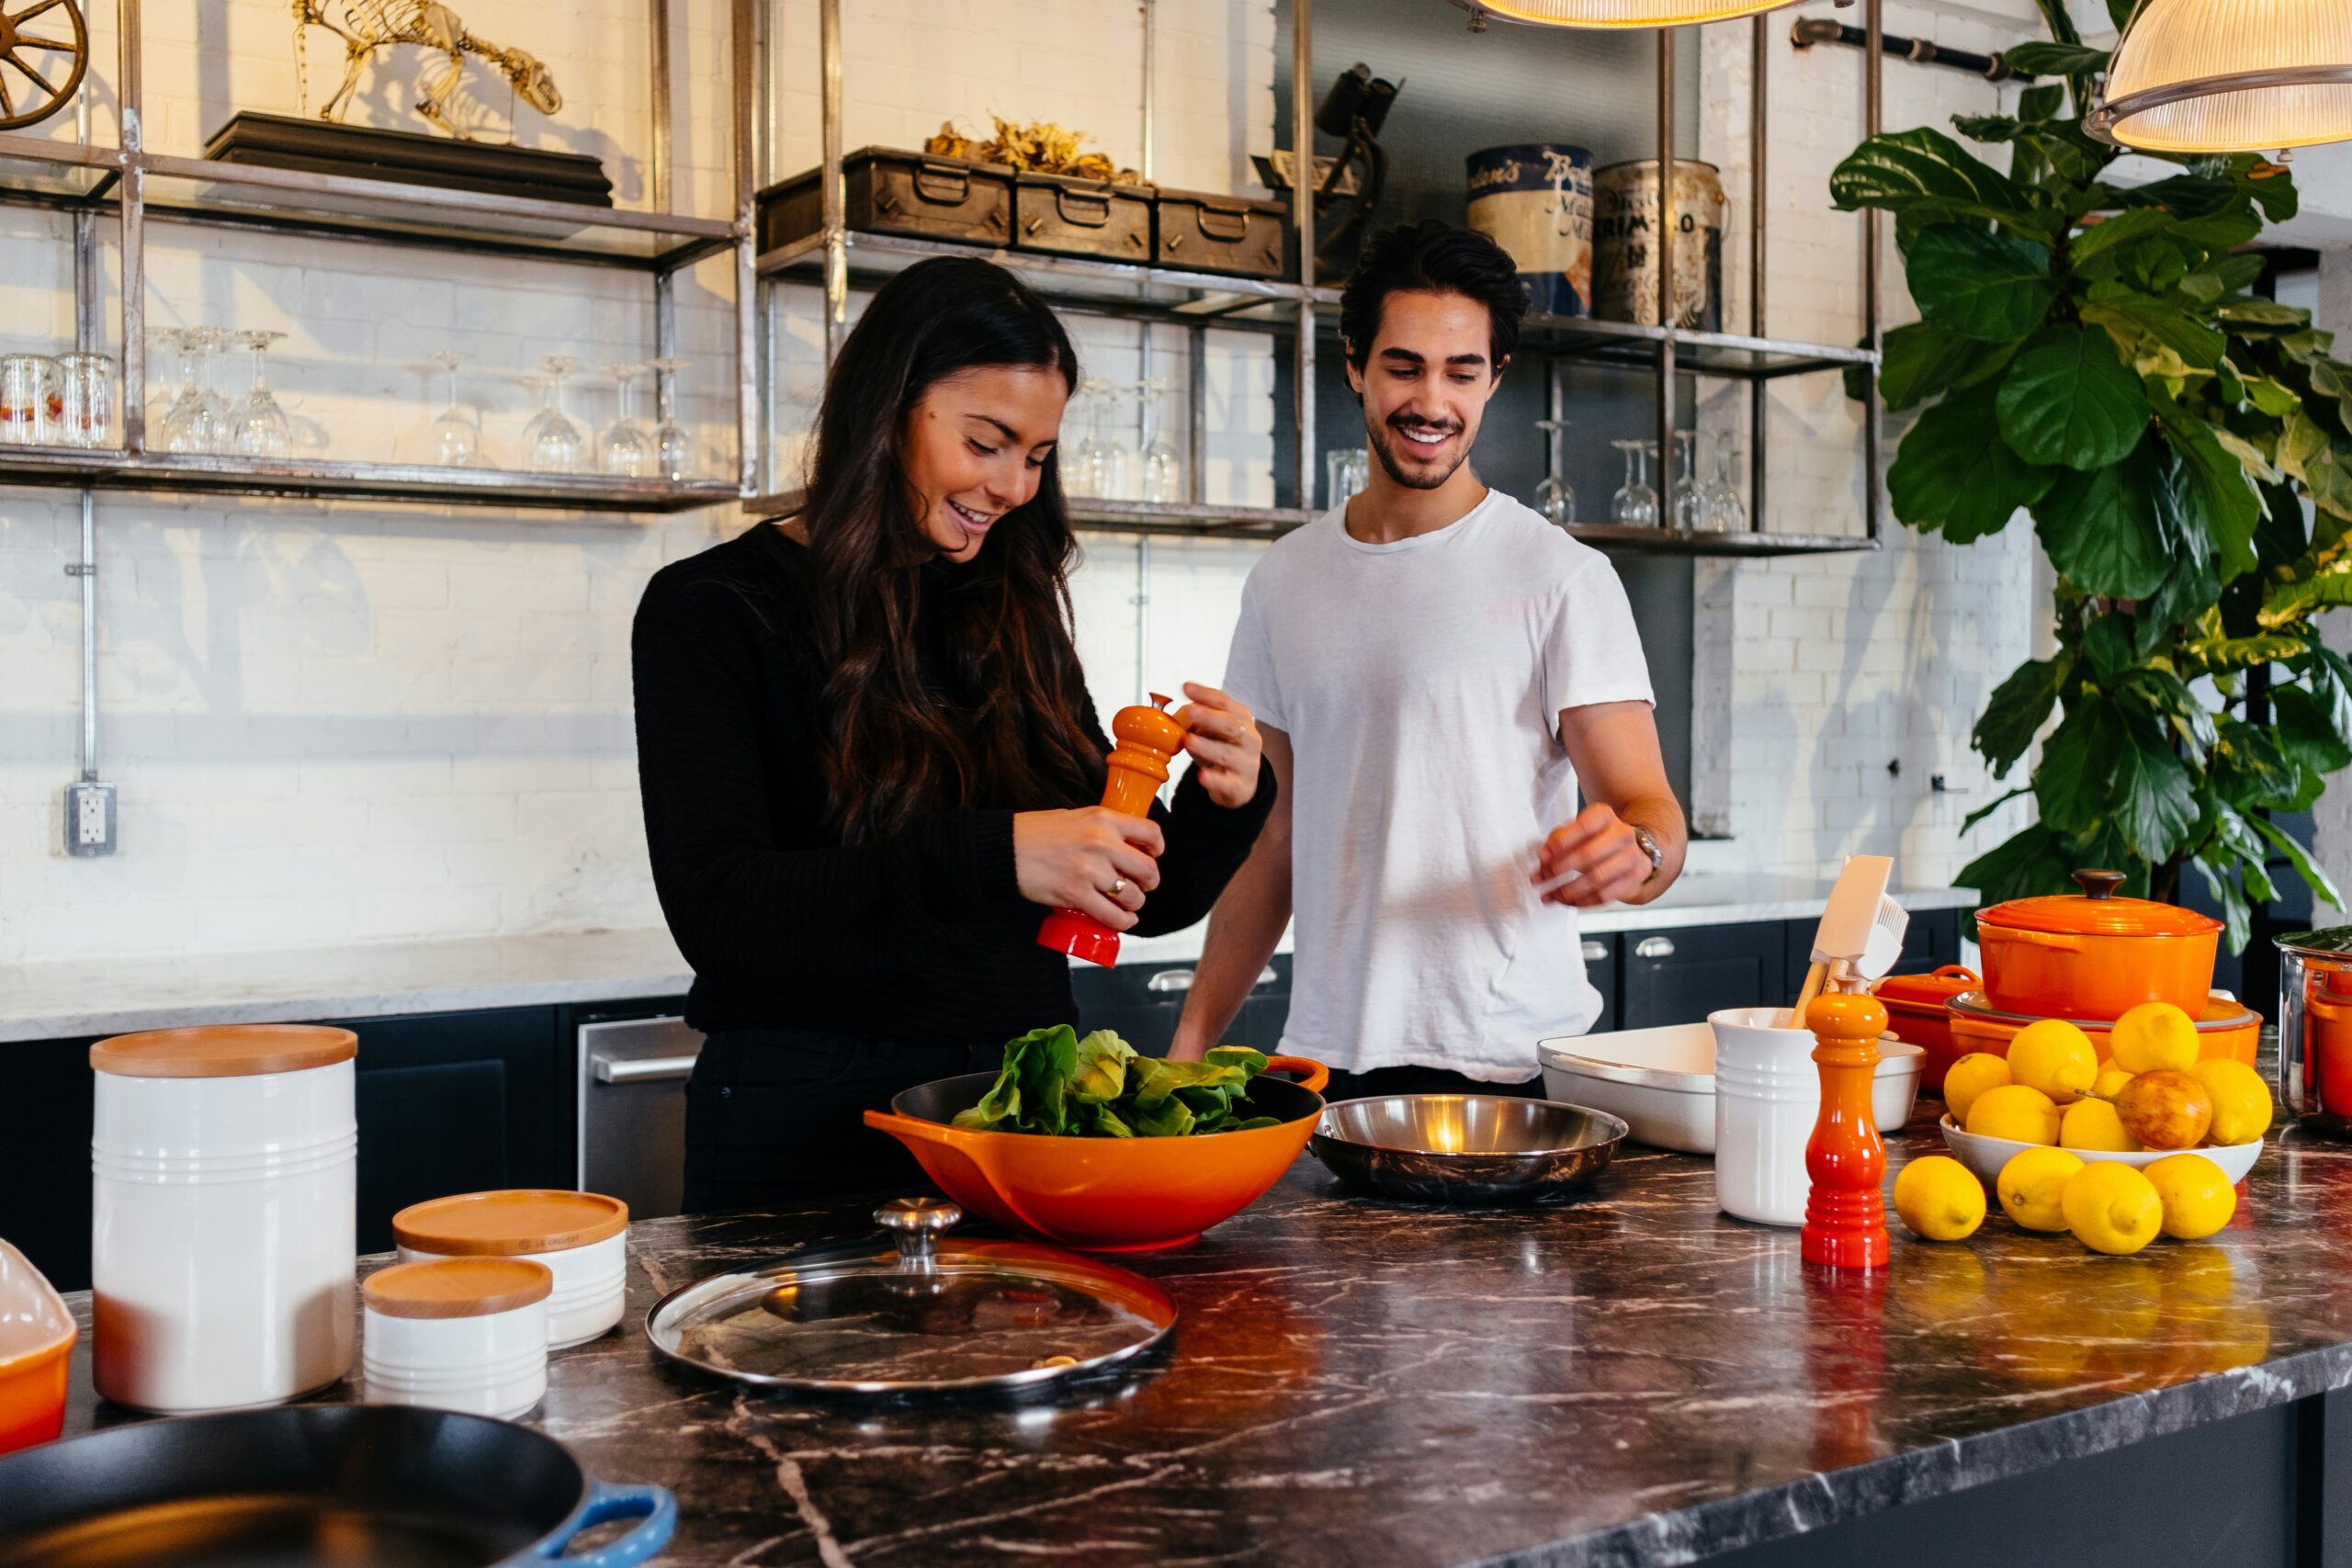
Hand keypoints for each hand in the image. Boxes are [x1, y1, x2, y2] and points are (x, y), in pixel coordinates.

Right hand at [1013, 807, 1164, 929]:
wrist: (1005, 847)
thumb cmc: (1036, 832)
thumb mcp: (1077, 817)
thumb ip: (1102, 828)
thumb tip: (1125, 845)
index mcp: (1103, 818)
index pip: (1151, 832)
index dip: (1157, 849)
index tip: (1152, 856)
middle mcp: (1101, 842)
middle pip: (1148, 869)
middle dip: (1150, 883)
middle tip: (1142, 886)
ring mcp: (1089, 869)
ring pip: (1132, 896)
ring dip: (1134, 904)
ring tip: (1127, 904)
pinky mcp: (1076, 894)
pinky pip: (1112, 915)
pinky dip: (1122, 922)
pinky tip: (1123, 920)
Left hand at [1174, 682, 1262, 808]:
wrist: (1241, 784)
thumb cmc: (1223, 749)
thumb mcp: (1213, 731)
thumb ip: (1199, 719)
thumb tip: (1180, 710)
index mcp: (1241, 719)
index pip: (1224, 703)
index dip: (1205, 694)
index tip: (1186, 687)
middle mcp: (1249, 738)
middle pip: (1230, 725)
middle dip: (1209, 717)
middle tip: (1189, 711)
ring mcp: (1247, 763)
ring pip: (1227, 754)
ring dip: (1207, 747)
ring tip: (1189, 741)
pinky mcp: (1240, 786)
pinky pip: (1228, 783)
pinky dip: (1215, 780)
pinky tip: (1202, 776)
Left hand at [1534, 803, 1652, 907]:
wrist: (1626, 848)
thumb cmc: (1594, 838)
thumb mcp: (1575, 830)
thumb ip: (1557, 839)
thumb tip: (1544, 855)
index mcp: (1604, 815)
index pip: (1583, 827)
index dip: (1561, 843)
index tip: (1542, 857)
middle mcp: (1622, 834)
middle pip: (1588, 855)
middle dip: (1559, 870)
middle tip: (1540, 879)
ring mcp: (1632, 857)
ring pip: (1597, 879)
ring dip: (1568, 891)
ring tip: (1549, 895)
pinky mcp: (1634, 878)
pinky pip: (1606, 895)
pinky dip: (1583, 902)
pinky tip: (1567, 902)